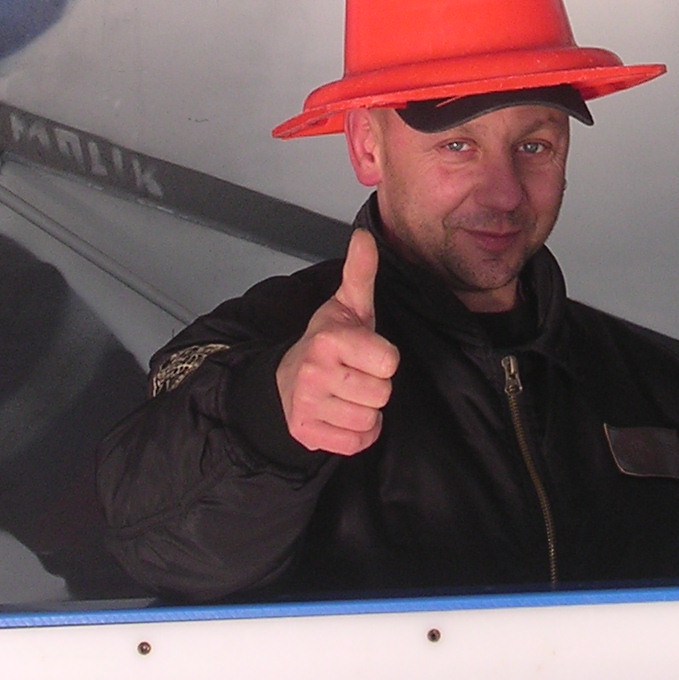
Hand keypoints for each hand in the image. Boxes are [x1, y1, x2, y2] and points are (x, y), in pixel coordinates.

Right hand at [276, 229, 398, 455]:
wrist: (289, 379)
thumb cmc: (329, 343)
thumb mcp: (348, 305)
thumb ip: (360, 272)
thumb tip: (365, 236)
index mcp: (329, 339)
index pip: (390, 362)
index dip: (382, 358)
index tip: (364, 352)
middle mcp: (315, 372)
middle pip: (382, 394)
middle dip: (374, 385)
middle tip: (354, 374)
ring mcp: (308, 405)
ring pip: (370, 420)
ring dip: (366, 410)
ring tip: (347, 393)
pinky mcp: (307, 433)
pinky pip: (358, 443)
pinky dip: (356, 434)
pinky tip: (341, 414)